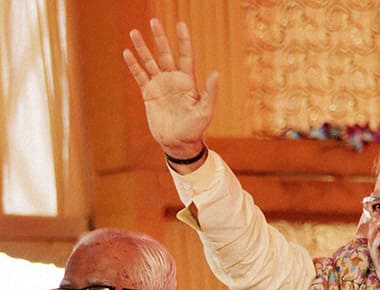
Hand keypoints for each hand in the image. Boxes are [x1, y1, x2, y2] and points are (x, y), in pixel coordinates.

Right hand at [122, 19, 217, 159]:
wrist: (179, 143)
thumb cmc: (195, 128)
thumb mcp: (205, 111)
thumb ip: (210, 92)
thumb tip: (216, 73)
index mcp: (188, 82)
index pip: (186, 56)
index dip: (184, 41)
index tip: (181, 24)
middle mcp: (173, 80)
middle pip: (166, 54)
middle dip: (160, 38)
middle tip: (154, 21)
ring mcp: (160, 86)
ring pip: (150, 62)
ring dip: (142, 48)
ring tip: (134, 32)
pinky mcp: (149, 94)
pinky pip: (140, 76)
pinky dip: (133, 65)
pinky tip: (127, 53)